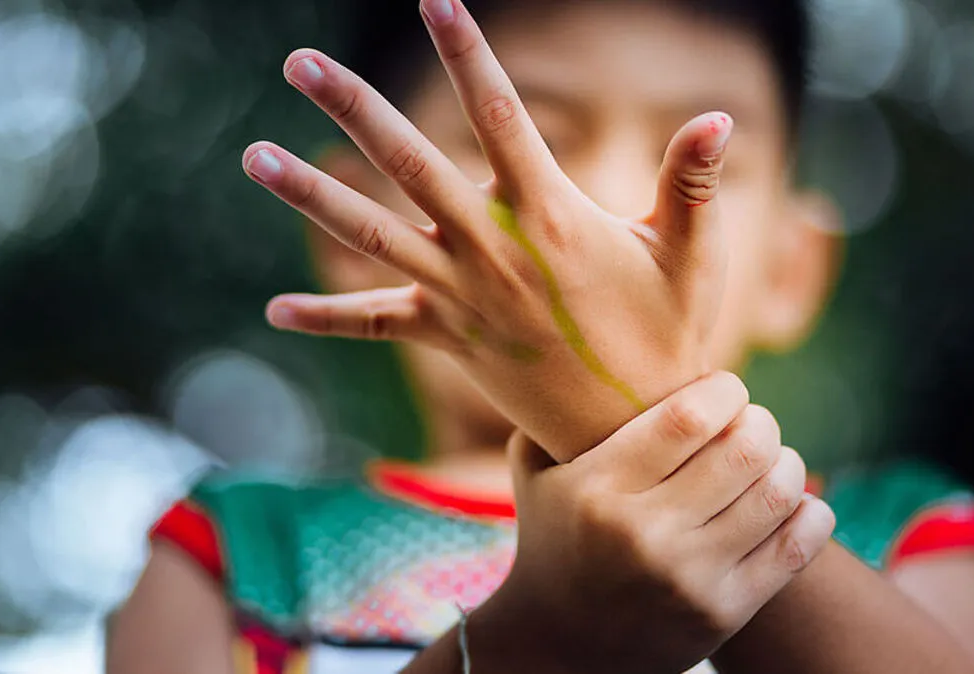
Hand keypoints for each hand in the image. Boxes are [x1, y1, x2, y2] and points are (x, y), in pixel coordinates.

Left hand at [248, 0, 733, 460]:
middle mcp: (492, 252)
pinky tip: (273, 310)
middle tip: (298, 61)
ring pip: (372, 236)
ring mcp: (461, 297)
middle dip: (353, 109)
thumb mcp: (691, 257)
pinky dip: (326, 317)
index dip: (469, 55)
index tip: (437, 0)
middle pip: (409, 166)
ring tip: (253, 155)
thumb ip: (692, 183)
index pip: (501, 117)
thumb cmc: (666, 334)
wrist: (629, 432)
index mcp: (550, 217)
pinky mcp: (447, 338)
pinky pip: (376, 324)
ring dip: (312, 194)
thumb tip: (720, 117)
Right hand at [470, 373, 834, 672]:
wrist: (561, 646)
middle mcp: (644, 534)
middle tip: (751, 423)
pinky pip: (798, 546)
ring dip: (786, 463)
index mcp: (598, 488)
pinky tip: (796, 502)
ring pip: (779, 492)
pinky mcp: (723, 613)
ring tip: (769, 461)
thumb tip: (591, 342)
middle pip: (745, 449)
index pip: (691, 416)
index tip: (724, 390)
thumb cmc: (552, 537)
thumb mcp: (534, 470)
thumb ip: (553, 411)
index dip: (725, 390)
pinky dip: (811, 512)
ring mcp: (689, 578)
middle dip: (761, 422)